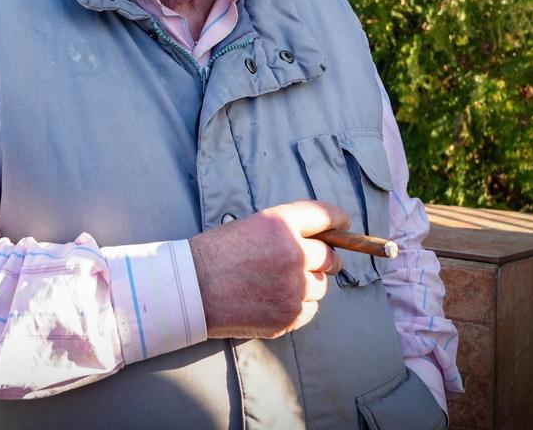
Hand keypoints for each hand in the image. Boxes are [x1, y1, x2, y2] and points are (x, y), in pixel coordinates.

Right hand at [187, 200, 349, 338]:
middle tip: (308, 262)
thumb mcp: (252, 225)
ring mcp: (294, 288)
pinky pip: (310, 310)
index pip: (326, 216)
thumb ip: (288, 229)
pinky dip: (298, 306)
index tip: (342, 225)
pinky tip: (273, 300)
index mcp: (282, 224)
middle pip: (330, 256)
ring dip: (308, 284)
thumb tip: (323, 238)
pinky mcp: (290, 315)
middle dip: (325, 258)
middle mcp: (295, 253)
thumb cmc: (215, 253)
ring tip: (278, 283)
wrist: (190, 289)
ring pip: (321, 286)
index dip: (338, 220)